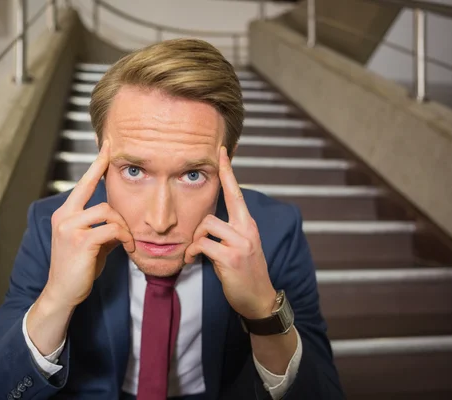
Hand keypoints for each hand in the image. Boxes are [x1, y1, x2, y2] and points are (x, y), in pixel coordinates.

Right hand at [44, 139, 134, 306]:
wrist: (63, 293)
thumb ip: (103, 228)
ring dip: (123, 226)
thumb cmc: (78, 269)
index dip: (96, 163)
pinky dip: (124, 237)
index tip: (107, 146)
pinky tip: (127, 247)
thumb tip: (121, 222)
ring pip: (108, 211)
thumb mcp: (91, 244)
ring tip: (128, 241)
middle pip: (95, 191)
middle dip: (113, 193)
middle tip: (127, 193)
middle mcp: (64, 216)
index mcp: (65, 214)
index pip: (83, 183)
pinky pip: (111, 229)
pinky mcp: (80, 241)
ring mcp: (69, 227)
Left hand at [184, 146, 275, 319]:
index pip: (236, 192)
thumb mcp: (240, 247)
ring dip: (195, 240)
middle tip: (193, 237)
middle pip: (216, 208)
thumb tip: (206, 224)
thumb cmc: (244, 273)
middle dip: (198, 224)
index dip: (227, 171)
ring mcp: (241, 242)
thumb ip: (227, 232)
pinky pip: (202, 244)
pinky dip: (193, 252)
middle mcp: (247, 229)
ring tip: (195, 253)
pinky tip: (193, 261)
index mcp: (248, 224)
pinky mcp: (231, 257)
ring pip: (206, 225)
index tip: (222, 151)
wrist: (259, 299)